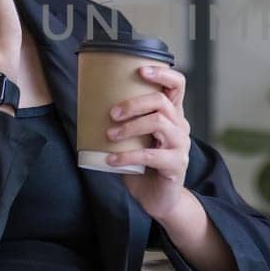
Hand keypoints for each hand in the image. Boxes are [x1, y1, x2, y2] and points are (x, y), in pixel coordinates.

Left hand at [105, 65, 191, 218]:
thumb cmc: (143, 167)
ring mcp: (180, 146)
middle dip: (134, 104)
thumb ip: (124, 123)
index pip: (177, 85)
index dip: (162, 73)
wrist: (158, 200)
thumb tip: (88, 104)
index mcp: (172, 115)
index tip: (140, 70)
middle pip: (162, 102)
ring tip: (110, 135)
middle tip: (112, 114)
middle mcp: (180, 126)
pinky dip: (127, 156)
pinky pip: (151, 156)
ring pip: (159, 123)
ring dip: (130, 127)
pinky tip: (111, 160)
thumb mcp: (134, 140)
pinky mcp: (176, 165)